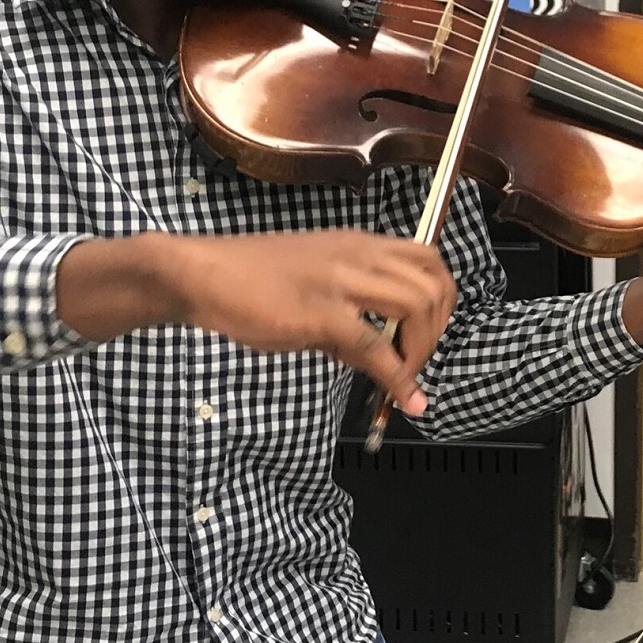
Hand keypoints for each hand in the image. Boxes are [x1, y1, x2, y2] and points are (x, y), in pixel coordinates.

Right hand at [56, 230, 455, 414]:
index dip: (441, 301)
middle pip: (434, 282)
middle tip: (416, 361)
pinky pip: (376, 344)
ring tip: (403, 377)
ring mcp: (342, 281)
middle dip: (439, 329)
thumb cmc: (250, 280)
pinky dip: (399, 376)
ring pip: (417, 305)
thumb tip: (377, 359)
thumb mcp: (313, 288)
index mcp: (360, 244)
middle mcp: (359, 254)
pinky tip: (403, 398)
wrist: (202, 274)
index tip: (424, 335)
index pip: (429, 260)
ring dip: (422, 349)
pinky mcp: (322, 312)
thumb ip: (350, 319)